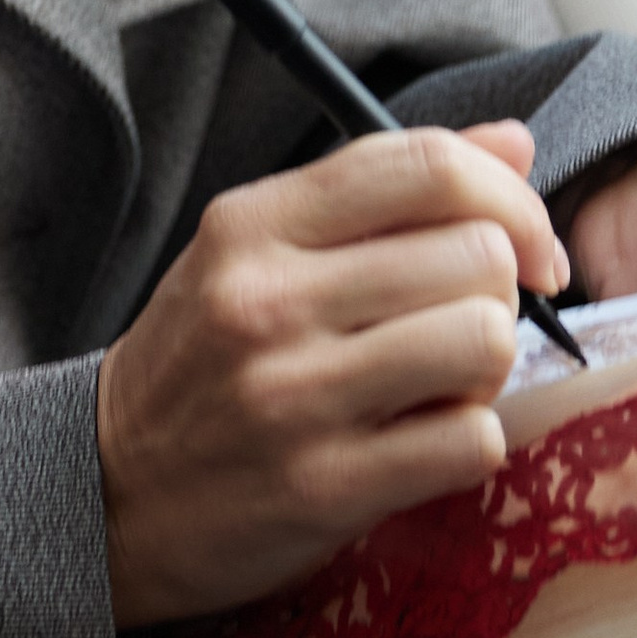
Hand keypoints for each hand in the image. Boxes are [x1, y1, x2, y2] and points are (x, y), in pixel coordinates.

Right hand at [97, 119, 565, 628]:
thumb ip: (382, 192)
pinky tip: (426, 440)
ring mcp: (296, 397)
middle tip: (467, 322)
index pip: (425, 164)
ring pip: (484, 342)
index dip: (510, 194)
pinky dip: (470, 442)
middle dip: (500, 291)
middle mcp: (270, 300)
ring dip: (489, 368)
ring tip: (445, 382)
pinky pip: (470, 443)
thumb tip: (517, 143)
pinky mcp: (324, 490)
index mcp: (255, 223)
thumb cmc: (201, 362)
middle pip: (475, 255)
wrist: (108, 494)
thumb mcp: (259, 250)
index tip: (528, 240)